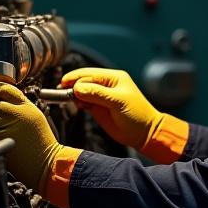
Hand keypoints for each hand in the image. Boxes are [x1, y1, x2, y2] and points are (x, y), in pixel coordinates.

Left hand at [0, 82, 76, 190]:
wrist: (48, 163)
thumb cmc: (42, 145)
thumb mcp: (35, 119)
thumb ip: (19, 109)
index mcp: (28, 107)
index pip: (5, 89)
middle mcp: (19, 113)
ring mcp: (10, 125)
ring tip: (7, 137)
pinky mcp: (2, 138)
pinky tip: (6, 144)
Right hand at [59, 67, 187, 163]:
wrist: (143, 133)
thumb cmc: (137, 115)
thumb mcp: (117, 102)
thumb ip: (97, 94)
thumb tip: (77, 88)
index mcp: (113, 78)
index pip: (90, 74)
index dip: (76, 78)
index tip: (64, 84)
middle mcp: (106, 85)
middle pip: (83, 81)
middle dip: (73, 86)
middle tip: (64, 94)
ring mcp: (101, 96)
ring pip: (81, 91)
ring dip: (74, 95)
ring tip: (71, 101)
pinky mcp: (97, 107)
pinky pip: (83, 102)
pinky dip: (78, 103)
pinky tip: (78, 106)